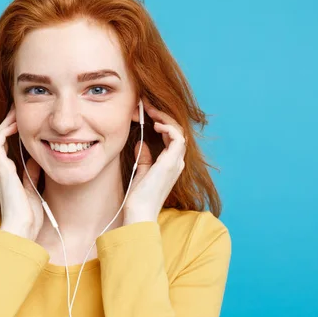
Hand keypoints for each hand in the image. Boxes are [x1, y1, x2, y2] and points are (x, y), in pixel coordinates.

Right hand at [0, 105, 43, 240]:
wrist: (22, 227)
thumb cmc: (28, 215)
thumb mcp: (34, 188)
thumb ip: (32, 173)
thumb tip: (37, 158)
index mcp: (8, 175)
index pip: (9, 148)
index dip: (15, 134)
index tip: (27, 123)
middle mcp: (1, 170)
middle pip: (1, 140)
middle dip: (9, 124)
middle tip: (20, 111)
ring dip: (6, 123)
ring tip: (16, 111)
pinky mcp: (0, 168)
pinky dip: (4, 131)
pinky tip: (15, 123)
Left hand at [123, 99, 186, 224]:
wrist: (139, 212)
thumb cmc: (138, 197)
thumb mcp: (141, 172)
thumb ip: (144, 157)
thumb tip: (140, 143)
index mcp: (170, 164)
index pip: (170, 136)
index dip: (160, 122)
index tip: (144, 112)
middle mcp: (176, 162)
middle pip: (176, 131)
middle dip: (162, 115)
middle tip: (146, 105)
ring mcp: (176, 162)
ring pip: (179, 132)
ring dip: (164, 117)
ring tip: (149, 110)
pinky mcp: (171, 163)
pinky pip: (177, 138)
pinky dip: (168, 127)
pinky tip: (156, 123)